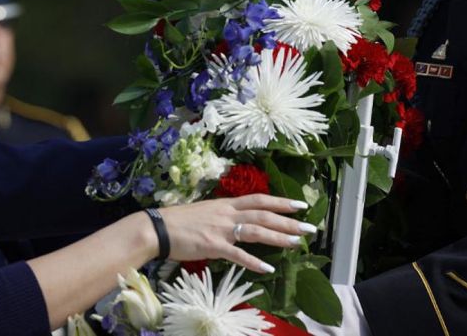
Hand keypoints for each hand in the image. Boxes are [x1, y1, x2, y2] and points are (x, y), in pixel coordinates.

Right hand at [158, 194, 314, 272]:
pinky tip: (267, 267)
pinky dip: (253, 261)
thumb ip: (222, 215)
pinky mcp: (214, 245)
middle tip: (309, 227)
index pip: (259, 199)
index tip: (299, 205)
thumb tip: (234, 222)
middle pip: (264, 214)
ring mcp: (221, 229)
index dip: (280, 201)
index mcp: (225, 204)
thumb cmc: (178, 221)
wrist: (158, 228)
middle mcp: (227, 214)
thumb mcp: (204, 212)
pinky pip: (238, 254)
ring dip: (278, 237)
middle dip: (288, 221)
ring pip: (256, 230)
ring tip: (296, 243)